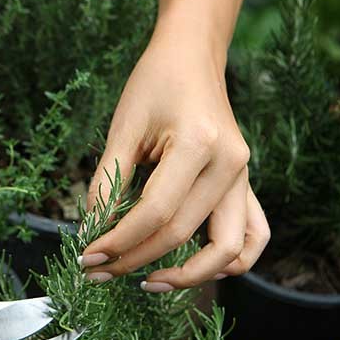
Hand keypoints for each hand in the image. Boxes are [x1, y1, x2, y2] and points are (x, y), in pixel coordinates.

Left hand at [81, 0, 268, 290]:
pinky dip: (227, 262)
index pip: (155, 212)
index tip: (88, 256)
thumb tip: (91, 233)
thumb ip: (107, 183)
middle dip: (135, 260)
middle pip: (183, 234)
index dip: (118, 241)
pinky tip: (192, 268)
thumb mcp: (123, 128)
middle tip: (99, 271)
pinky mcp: (246, 185)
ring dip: (188, 275)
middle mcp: (231, 165)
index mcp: (200, 144)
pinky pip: (252, 238)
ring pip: (230, 249)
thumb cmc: (154, 84)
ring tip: (147, 282)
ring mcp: (245, 178)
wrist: (192, 57)